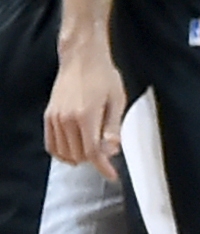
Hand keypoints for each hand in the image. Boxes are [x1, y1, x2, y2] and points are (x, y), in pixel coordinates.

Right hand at [43, 47, 122, 173]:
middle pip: (78, 155)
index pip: (92, 152)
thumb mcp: (117, 99)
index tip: (112, 175)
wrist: (82, 58)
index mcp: (86, 116)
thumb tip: (112, 150)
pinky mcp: (48, 117)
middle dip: (94, 159)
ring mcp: (54, 119)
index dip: (103, 166)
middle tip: (107, 152)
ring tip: (93, 149)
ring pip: (64, 153)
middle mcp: (66, 120)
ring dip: (79, 157)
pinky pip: (52, 145)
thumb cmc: (103, 76)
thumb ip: (113, 126)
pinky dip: (62, 153)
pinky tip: (74, 151)